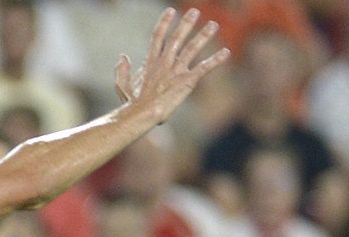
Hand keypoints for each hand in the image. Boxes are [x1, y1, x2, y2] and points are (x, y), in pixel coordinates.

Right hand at [114, 9, 230, 126]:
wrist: (142, 114)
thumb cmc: (132, 104)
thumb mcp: (122, 86)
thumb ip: (122, 71)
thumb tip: (122, 56)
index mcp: (150, 63)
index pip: (158, 37)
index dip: (164, 23)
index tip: (170, 11)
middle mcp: (165, 63)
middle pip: (177, 38)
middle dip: (186, 23)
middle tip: (195, 11)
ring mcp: (176, 71)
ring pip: (192, 48)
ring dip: (204, 36)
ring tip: (213, 25)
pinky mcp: (187, 81)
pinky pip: (204, 68)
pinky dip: (216, 60)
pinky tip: (226, 52)